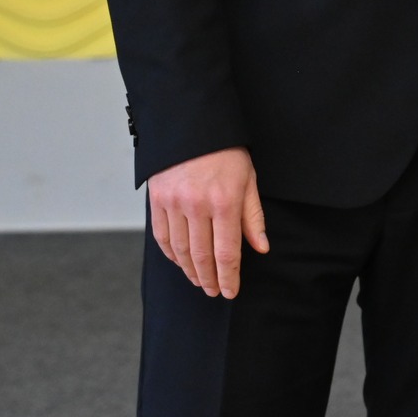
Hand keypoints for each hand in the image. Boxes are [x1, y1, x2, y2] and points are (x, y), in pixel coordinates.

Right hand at [147, 146, 268, 297]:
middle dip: (210, 279)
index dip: (229, 276)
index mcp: (224, 201)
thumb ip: (253, 217)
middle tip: (216, 291)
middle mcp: (197, 206)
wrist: (192, 124)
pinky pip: (162, 237)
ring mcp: (174, 204)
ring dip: (191, 271)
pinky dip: (172, 254)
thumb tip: (260, 248)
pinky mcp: (157, 200)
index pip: (227, 252)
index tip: (231, 291)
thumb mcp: (248, 179)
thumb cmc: (226, 152)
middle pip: (202, 256)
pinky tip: (181, 262)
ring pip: (181, 251)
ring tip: (200, 281)